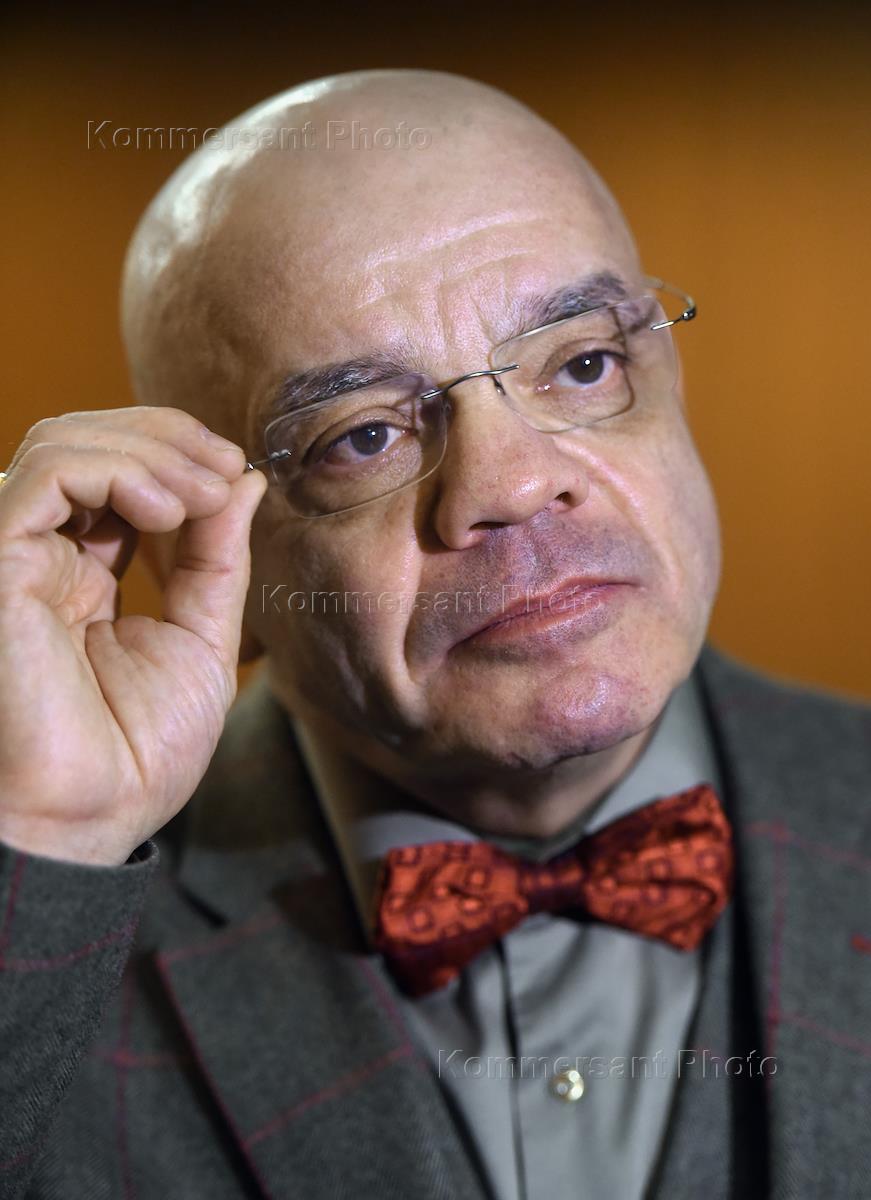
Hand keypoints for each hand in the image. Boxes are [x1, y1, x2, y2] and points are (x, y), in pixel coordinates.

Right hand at [0, 407, 266, 865]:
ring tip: (204, 488)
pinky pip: (45, 475)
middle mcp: (40, 558)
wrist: (92, 819)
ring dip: (149, 450)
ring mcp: (12, 557)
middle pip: (84, 445)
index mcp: (81, 574)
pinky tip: (169, 508)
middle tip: (225, 463)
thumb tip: (242, 479)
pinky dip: (117, 470)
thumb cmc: (136, 752)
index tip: (233, 471)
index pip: (116, 477)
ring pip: (60, 445)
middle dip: (166, 439)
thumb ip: (215, 556)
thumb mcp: (202, 638)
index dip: (174, 456)